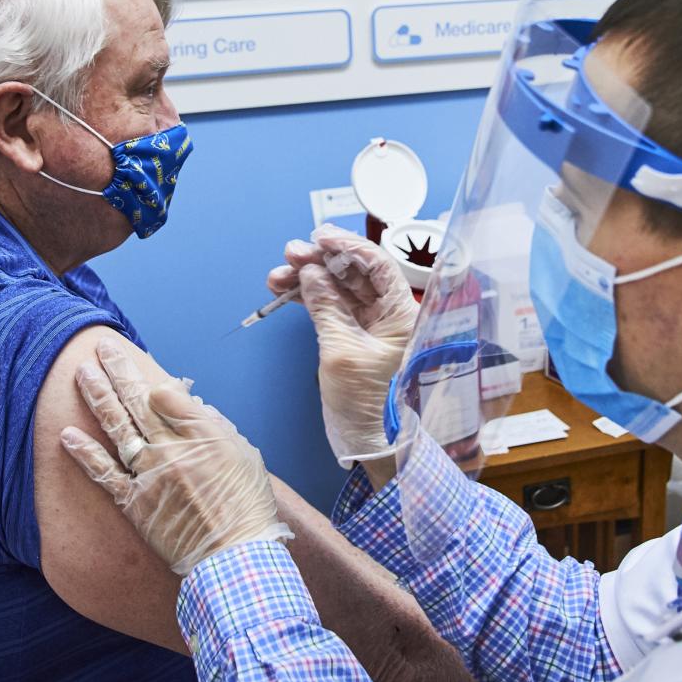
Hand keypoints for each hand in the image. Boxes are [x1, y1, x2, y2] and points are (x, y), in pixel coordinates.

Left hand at [60, 334, 291, 575]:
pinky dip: (85, 453)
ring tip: (82, 373)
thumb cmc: (247, 507)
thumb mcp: (245, 456)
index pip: (169, 395)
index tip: (135, 366)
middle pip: (138, 401)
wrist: (234, 555)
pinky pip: (104, 474)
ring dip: (98, 397)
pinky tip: (67, 434)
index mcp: (203, 435)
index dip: (149, 379)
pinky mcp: (135, 502)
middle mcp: (172, 449)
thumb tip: (193, 406)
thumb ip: (216, 428)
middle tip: (102, 347)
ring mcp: (150, 474)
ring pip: (117, 427)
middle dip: (118, 370)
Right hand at [267, 224, 419, 469]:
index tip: (318, 238)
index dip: (347, 246)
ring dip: (308, 277)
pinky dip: (307, 298)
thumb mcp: (343, 353)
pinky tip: (285, 291)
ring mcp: (370, 325)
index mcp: (403, 313)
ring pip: (337, 288)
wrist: (371, 444)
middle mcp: (390, 314)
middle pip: (354, 273)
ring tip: (278, 275)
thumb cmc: (369, 404)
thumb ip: (326, 309)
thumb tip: (312, 274)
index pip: (378, 265)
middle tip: (291, 254)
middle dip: (321, 260)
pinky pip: (330, 306)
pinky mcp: (353, 337)